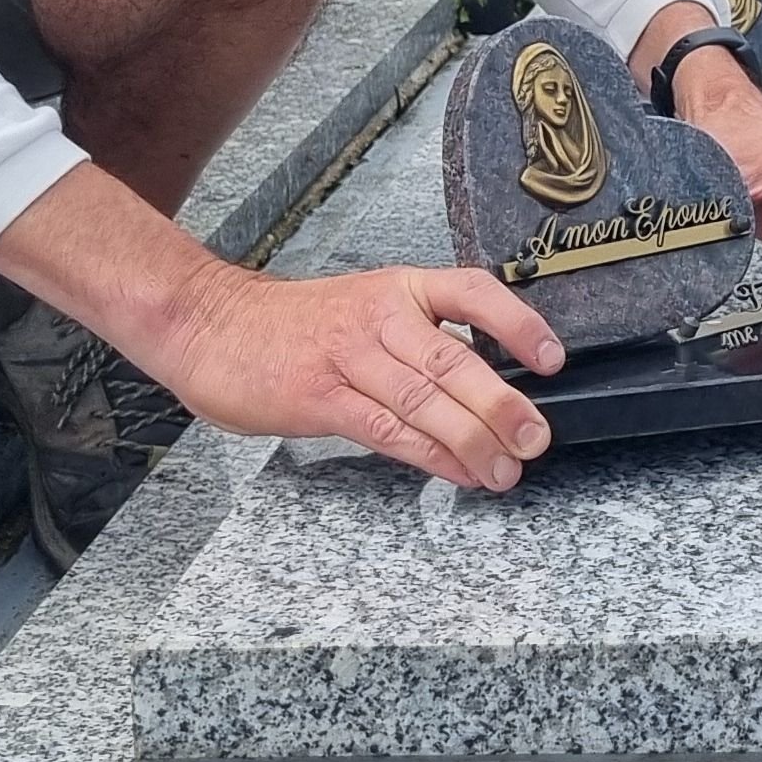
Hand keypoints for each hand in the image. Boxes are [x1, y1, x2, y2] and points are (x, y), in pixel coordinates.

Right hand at [140, 255, 565, 492]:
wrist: (210, 325)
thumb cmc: (293, 325)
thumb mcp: (365, 307)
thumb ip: (418, 338)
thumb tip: (485, 384)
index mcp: (399, 288)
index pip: (473, 292)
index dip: (518, 323)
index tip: (552, 358)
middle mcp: (379, 317)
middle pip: (454, 360)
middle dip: (503, 405)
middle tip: (536, 438)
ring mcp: (348, 358)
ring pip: (425, 401)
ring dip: (473, 441)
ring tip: (506, 469)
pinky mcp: (319, 398)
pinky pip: (386, 430)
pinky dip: (429, 456)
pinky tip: (457, 472)